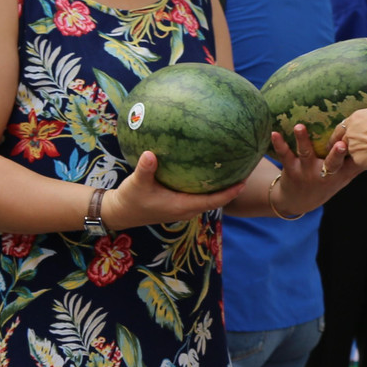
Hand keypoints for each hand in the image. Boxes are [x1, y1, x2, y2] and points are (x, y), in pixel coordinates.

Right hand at [101, 151, 246, 230]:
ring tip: (233, 171)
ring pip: (208, 199)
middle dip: (231, 188)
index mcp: (182, 206)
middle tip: (245, 171)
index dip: (229, 193)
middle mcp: (186, 209)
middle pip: (216, 200)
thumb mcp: (136, 183)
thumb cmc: (130, 199)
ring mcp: (183, 208)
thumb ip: (145, 169)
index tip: (244, 181)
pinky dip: (208, 187)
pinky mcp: (178, 204)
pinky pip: (199, 196)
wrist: (121, 212)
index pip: (213, 202)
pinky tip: (209, 172)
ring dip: (220, 188)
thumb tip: (150, 154)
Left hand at [270, 123, 358, 215]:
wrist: (298, 201)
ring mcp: (307, 172)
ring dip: (302, 140)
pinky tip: (274, 133)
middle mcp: (324, 173)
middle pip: (333, 162)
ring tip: (299, 127)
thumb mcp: (344, 178)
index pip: (353, 163)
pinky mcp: (291, 169)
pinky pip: (285, 155)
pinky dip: (279, 144)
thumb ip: (356, 163)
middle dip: (337, 154)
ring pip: (306, 153)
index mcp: (340, 174)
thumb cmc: (325, 184)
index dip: (359, 155)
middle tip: (341, 144)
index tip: (366, 147)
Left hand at [338, 66, 366, 170]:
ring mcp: (352, 148)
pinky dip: (362, 162)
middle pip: (341, 138)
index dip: (348, 128)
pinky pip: (357, 162)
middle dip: (341, 142)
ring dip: (351, 153)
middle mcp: (350, 133)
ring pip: (348, 152)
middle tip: (347, 146)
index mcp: (355, 118)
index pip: (345, 124)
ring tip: (361, 155)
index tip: (351, 132)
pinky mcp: (357, 161)